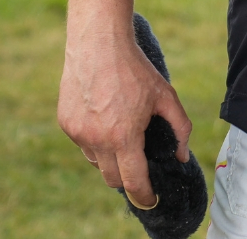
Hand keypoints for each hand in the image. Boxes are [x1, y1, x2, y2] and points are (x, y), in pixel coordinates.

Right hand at [58, 29, 191, 208]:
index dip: (143, 195)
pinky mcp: (65, 123)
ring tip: (122, 130)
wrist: (98, 44)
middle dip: (128, 178)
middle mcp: (97, 139)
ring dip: (110, 156)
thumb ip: (180, 128)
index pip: (133, 181)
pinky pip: (83, 143)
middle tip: (140, 168)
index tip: (150, 201)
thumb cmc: (135, 69)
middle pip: (112, 178)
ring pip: (96, 160)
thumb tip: (181, 156)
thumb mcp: (166, 96)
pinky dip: (95, 139)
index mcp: (123, 136)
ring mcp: (77, 133)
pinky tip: (104, 116)